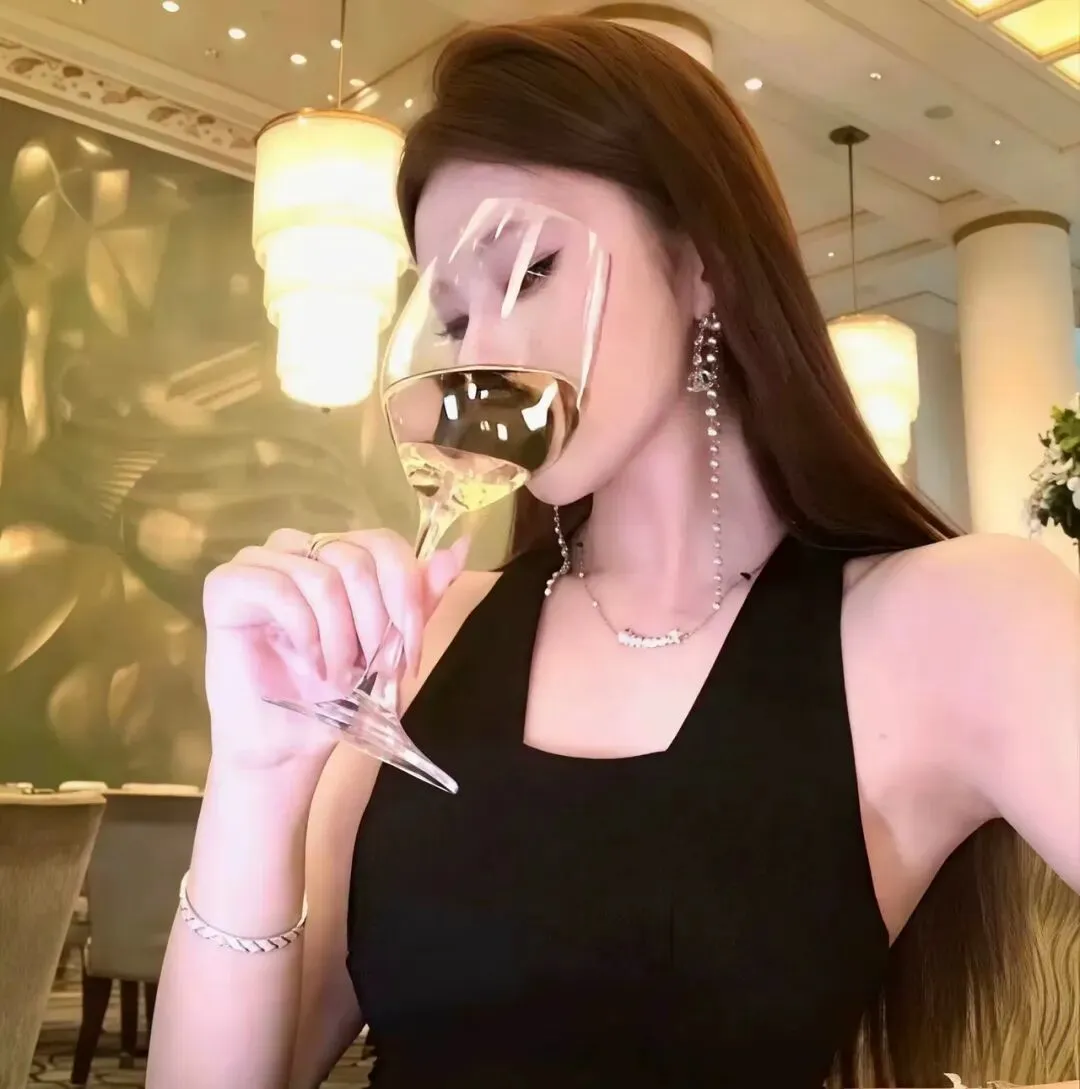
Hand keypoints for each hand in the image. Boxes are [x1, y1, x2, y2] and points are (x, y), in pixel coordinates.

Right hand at [202, 528, 467, 773]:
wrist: (289, 742)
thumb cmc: (333, 693)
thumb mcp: (390, 645)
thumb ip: (420, 598)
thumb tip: (459, 547)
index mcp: (341, 553)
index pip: (386, 546)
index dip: (405, 600)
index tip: (408, 658)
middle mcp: (302, 547)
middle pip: (357, 560)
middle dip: (374, 626)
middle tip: (366, 672)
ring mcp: (260, 561)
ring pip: (322, 577)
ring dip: (338, 638)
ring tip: (334, 675)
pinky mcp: (226, 585)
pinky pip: (277, 587)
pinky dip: (304, 632)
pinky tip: (307, 664)